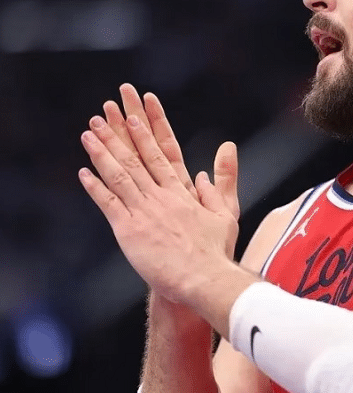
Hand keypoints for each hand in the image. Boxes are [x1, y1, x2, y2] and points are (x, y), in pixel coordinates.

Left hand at [79, 112, 238, 304]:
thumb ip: (222, 183)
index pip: (162, 154)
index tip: (136, 114)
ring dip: (102, 152)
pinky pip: (109, 204)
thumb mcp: (227, 213)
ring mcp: (144, 212)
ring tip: (88, 133)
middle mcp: (161, 196)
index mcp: (182, 192)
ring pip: (119, 175)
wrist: (203, 278)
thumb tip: (224, 156)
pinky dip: (96, 187)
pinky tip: (84, 172)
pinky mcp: (129, 231)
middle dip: (119, 133)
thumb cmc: (216, 252)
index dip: (147, 132)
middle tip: (104, 113)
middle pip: (136, 158)